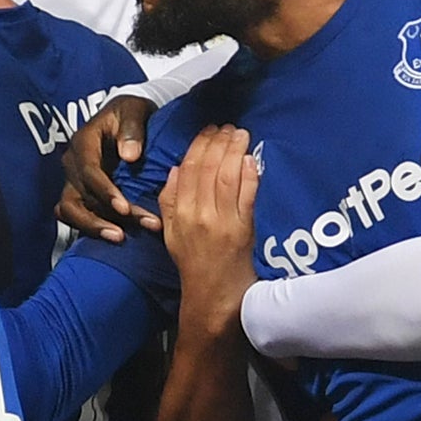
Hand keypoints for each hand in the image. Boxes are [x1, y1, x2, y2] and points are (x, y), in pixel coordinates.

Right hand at [58, 96, 159, 241]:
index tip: (124, 208)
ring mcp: (73, 181)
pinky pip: (77, 216)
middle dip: (99, 218)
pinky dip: (93, 227)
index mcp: (83, 142)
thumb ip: (133, 130)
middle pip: (78, 198)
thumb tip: (129, 156)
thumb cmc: (130, 113)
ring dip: (94, 227)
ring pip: (72, 211)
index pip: (89, 172)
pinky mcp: (80, 194)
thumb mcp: (134, 110)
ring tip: (119, 238)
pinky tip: (116, 236)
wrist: (127, 118)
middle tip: (122, 234)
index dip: (105, 192)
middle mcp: (73, 164)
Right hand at [158, 125, 259, 334]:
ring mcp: (223, 222)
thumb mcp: (170, 231)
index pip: (188, 170)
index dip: (198, 146)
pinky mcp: (243, 230)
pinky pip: (247, 196)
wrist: (212, 293)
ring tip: (241, 134)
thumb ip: (169, 201)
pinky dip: (250, 175)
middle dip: (218, 143)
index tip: (208, 130)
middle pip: (208, 169)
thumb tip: (175, 169)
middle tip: (228, 127)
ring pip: (227, 178)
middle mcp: (200, 215)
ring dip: (235, 152)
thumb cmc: (192, 262)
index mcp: (180, 214)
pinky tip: (252, 160)